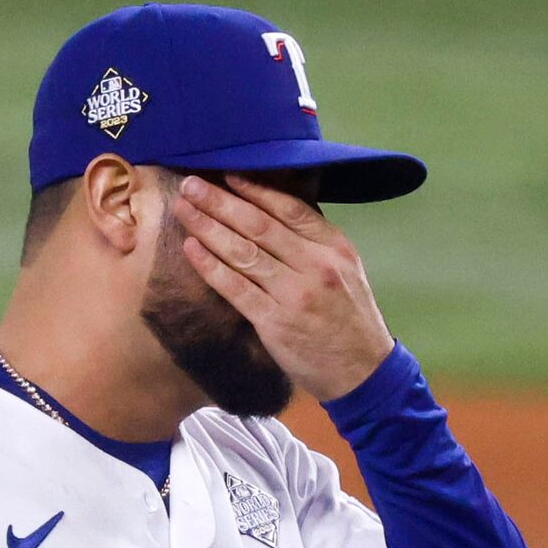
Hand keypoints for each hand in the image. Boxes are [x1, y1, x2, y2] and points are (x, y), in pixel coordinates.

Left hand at [174, 174, 393, 401]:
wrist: (363, 373)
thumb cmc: (351, 321)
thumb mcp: (346, 271)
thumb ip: (315, 244)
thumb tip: (274, 214)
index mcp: (333, 247)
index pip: (289, 208)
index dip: (254, 189)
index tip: (227, 174)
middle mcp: (314, 266)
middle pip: (259, 225)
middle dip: (220, 201)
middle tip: (191, 184)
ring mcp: (293, 295)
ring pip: (243, 253)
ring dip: (208, 228)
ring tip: (184, 209)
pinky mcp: (275, 323)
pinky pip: (236, 289)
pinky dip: (211, 266)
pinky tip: (192, 249)